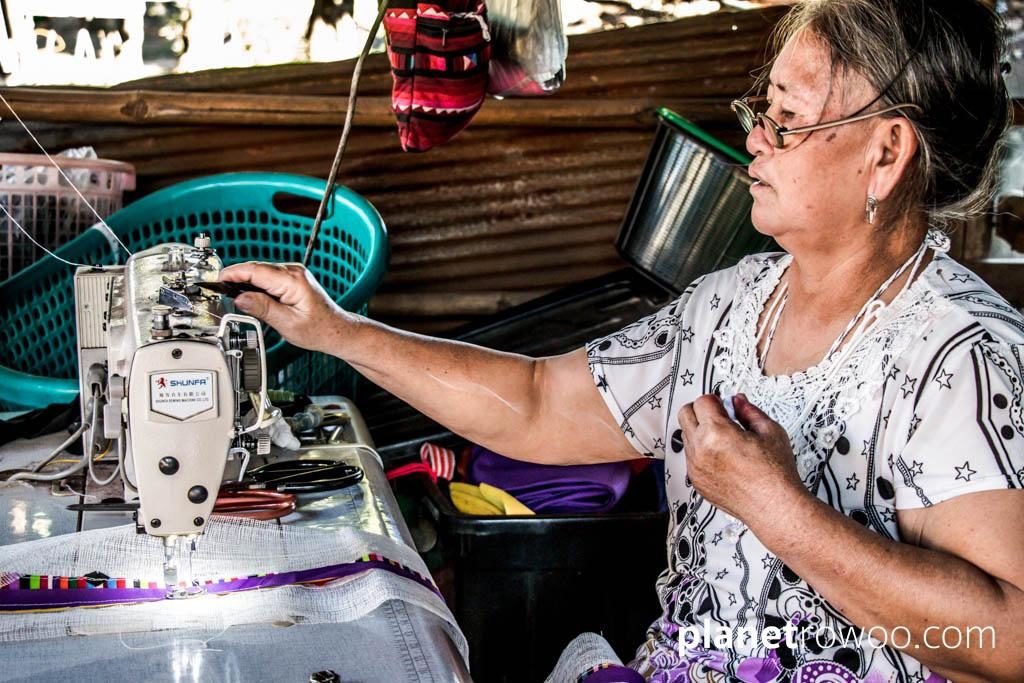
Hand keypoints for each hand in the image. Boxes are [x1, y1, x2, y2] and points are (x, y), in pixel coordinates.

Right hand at [220, 261, 350, 353]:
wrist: (337, 331)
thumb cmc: (319, 330)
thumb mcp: (287, 323)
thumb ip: (262, 309)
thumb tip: (240, 298)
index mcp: (293, 280)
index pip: (255, 270)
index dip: (234, 274)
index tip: (218, 279)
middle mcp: (294, 272)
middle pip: (256, 268)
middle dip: (236, 278)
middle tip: (219, 290)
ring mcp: (294, 274)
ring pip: (260, 272)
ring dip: (245, 281)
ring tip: (231, 296)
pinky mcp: (292, 279)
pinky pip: (267, 277)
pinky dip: (255, 284)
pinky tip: (249, 296)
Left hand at [678, 394, 806, 521]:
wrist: (774, 507)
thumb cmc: (775, 475)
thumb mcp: (770, 431)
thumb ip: (749, 410)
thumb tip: (738, 401)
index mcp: (716, 433)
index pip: (702, 401)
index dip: (716, 400)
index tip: (724, 404)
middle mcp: (700, 450)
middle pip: (685, 414)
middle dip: (701, 411)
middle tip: (719, 416)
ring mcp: (695, 467)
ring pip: (686, 436)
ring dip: (700, 432)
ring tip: (725, 440)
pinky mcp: (696, 481)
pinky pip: (690, 458)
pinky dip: (702, 452)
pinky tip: (723, 457)